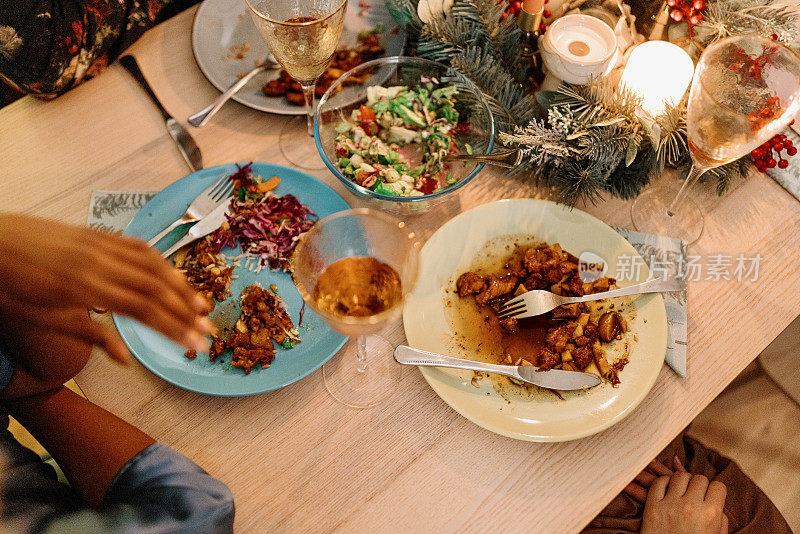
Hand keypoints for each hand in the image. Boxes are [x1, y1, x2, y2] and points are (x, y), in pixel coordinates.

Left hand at [0, 214, 214, 361]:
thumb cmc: (8, 286)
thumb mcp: (41, 320)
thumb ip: (89, 335)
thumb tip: (125, 359)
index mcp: (85, 288)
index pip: (144, 311)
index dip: (175, 329)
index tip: (196, 344)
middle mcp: (100, 263)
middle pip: (157, 289)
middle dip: (186, 312)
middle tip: (209, 330)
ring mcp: (100, 244)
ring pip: (153, 265)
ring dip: (181, 287)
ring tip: (200, 305)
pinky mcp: (96, 234)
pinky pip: (138, 246)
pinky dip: (160, 261)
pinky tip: (172, 274)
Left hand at [625, 457, 727, 533]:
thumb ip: (720, 520)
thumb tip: (717, 503)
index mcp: (711, 514)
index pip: (718, 486)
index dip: (715, 491)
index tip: (711, 496)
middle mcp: (691, 506)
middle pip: (699, 478)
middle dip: (699, 485)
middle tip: (695, 494)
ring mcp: (670, 505)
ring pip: (679, 476)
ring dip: (682, 482)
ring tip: (681, 492)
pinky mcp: (652, 507)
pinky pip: (659, 482)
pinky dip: (663, 483)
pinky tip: (667, 491)